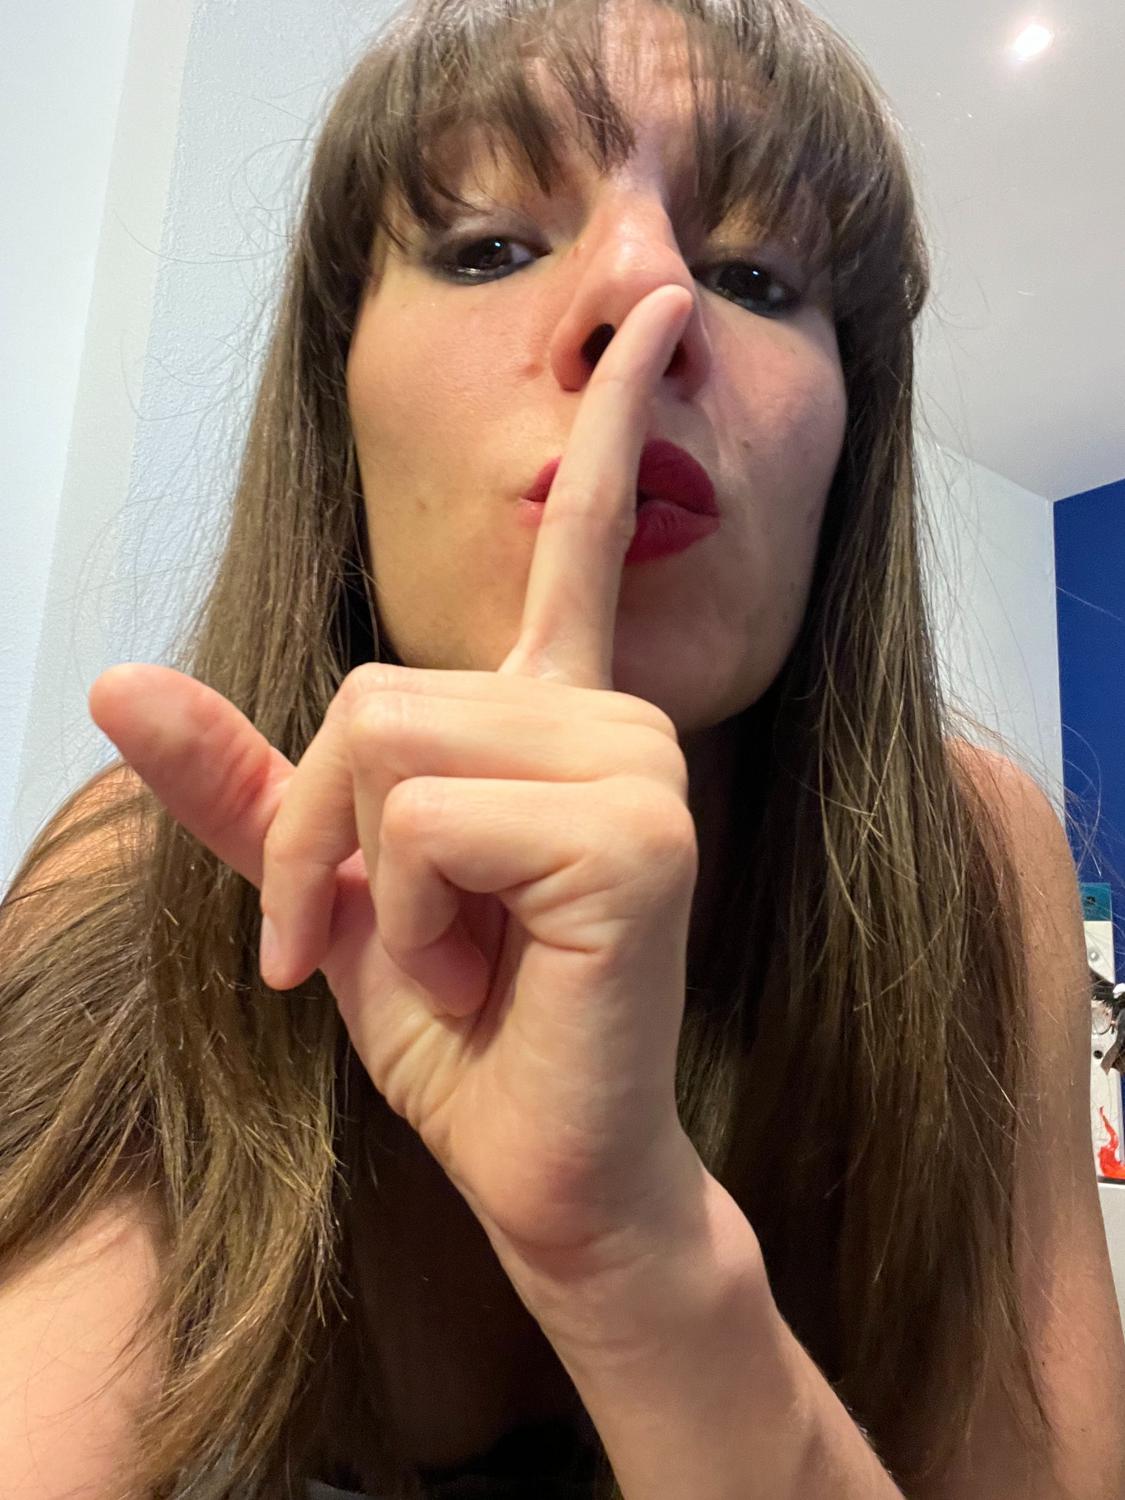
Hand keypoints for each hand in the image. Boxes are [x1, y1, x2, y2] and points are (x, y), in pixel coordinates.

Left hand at [88, 285, 704, 1294]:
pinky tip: (484, 973)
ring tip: (450, 957)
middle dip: (314, 829)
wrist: (545, 1160)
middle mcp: (610, 715)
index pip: (582, 543)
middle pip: (371, 687)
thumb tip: (114, 675)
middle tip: (363, 937)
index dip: (610, 419)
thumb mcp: (328, 888)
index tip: (664, 301)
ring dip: (364, 877)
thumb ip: (240, 782)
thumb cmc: (457, 1027)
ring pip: (386, 739)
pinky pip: (425, 816)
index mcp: (555, 715)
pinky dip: (407, 913)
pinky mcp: (637, 834)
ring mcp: (638, 765)